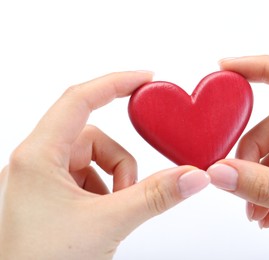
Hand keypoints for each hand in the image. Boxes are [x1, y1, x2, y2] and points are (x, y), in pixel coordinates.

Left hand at [0, 72, 209, 258]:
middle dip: (121, 164)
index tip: (147, 79)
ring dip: (113, 181)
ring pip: (92, 160)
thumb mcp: (108, 224)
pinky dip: (103, 191)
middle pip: (93, 137)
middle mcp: (35, 162)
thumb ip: (156, 196)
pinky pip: (85, 177)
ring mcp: (41, 180)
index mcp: (38, 156)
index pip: (79, 99)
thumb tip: (194, 175)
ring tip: (112, 213)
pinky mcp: (48, 196)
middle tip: (129, 195)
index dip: (115, 83)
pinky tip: (100, 217)